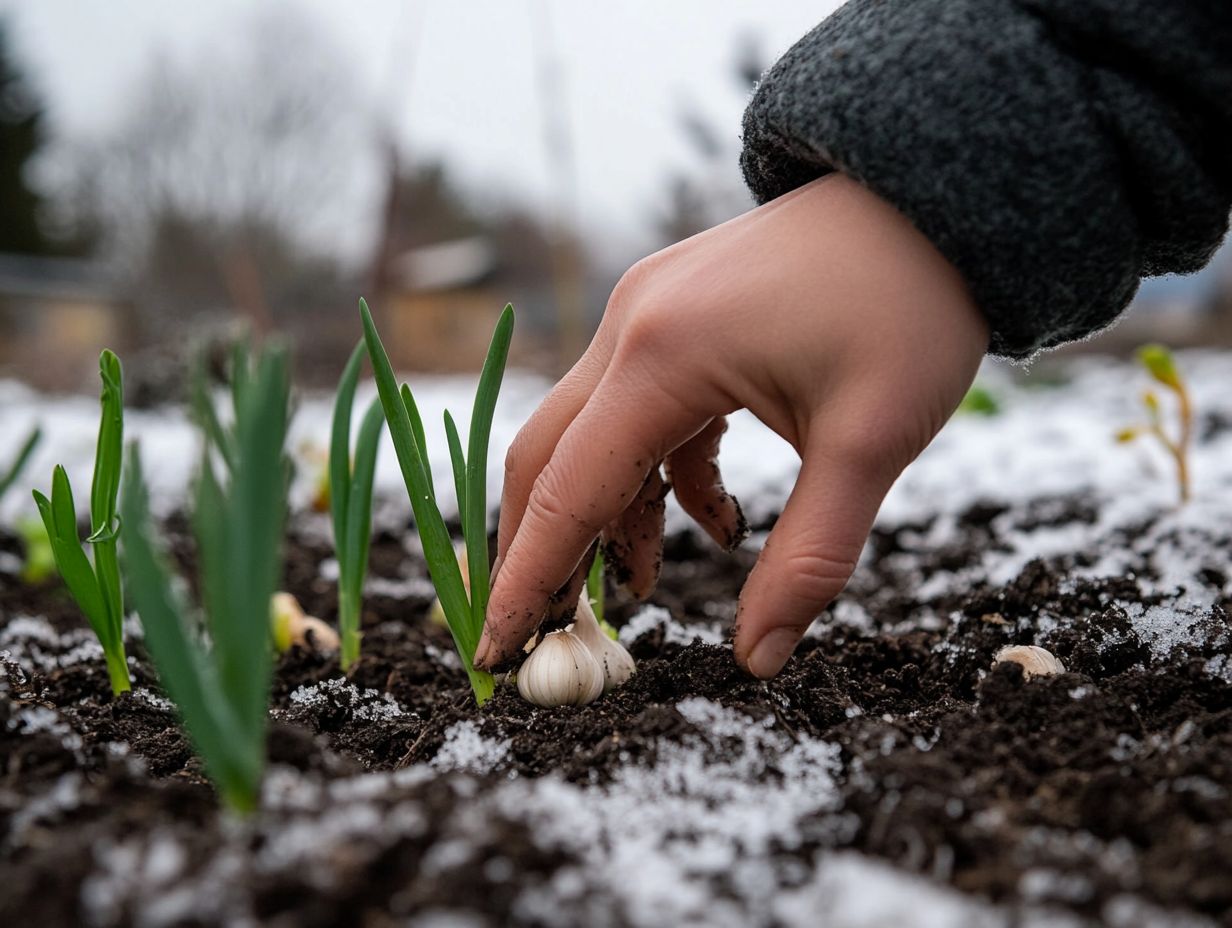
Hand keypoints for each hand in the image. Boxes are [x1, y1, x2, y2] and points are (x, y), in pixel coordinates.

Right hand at [474, 174, 987, 677]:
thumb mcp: (871, 442)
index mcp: (662, 356)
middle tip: (559, 630)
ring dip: (610, 515)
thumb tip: (760, 659)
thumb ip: (810, 557)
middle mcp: (629, 328)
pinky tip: (715, 516)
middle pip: (546, 458)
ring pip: (590, 436)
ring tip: (650, 581)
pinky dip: (657, 472)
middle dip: (544, 551)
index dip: (527, 582)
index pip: (567, 490)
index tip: (493, 653)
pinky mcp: (671, 315)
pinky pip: (636, 409)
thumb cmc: (909, 305)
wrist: (929, 195)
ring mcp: (644, 314)